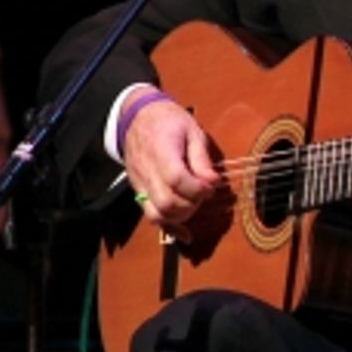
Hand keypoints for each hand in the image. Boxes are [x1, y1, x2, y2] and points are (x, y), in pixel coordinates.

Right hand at [123, 93, 220, 227]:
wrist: (138, 117)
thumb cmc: (168, 121)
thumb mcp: (191, 130)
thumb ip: (201, 159)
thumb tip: (213, 183)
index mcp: (161, 152)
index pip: (177, 179)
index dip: (198, 188)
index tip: (211, 186)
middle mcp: (147, 172)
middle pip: (166, 203)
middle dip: (191, 205)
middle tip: (203, 194)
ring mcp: (140, 184)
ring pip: (157, 214)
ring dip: (181, 216)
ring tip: (194, 203)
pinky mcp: (139, 192)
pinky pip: (151, 216)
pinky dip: (169, 227)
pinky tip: (185, 234)